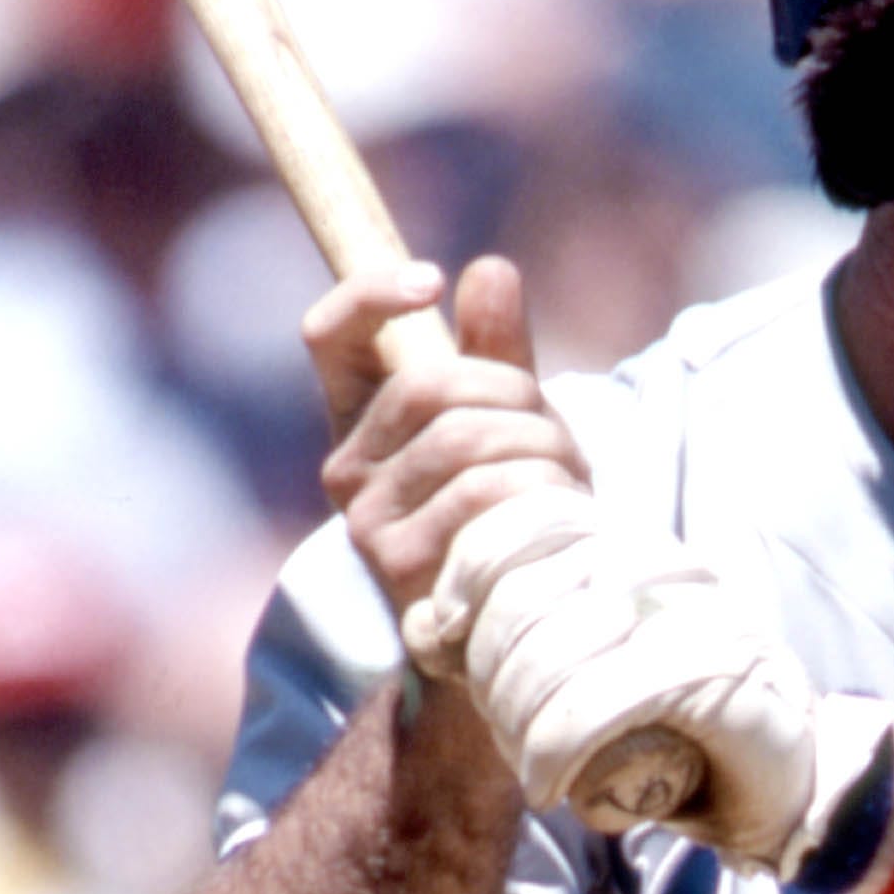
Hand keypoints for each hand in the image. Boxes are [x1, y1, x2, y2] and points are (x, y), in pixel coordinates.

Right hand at [306, 254, 589, 627]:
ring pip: (465, 439)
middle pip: (429, 384)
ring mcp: (367, 523)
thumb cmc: (507, 511)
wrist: (510, 624)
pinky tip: (557, 511)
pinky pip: (482, 495)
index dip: (370, 294)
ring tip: (565, 476)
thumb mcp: (506, 423)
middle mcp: (346, 470)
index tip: (432, 281)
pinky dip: (538, 489)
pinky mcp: (400, 568)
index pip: (328, 336)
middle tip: (552, 424)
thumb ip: (495, 350)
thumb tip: (490, 269)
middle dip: (512, 391)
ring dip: (539, 446)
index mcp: (360, 420)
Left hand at [407, 487, 893, 869]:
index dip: (469, 570)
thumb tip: (424, 626)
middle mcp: (662, 566)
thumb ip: (512, 637)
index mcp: (629, 548)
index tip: (446, 633)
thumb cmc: (667, 726)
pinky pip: (603, 699)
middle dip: (490, 671)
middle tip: (502, 730)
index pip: (527, 518)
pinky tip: (551, 785)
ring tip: (531, 768)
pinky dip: (557, 749)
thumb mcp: (578, 668)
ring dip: (520, 723)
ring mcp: (695, 614)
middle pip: (526, 593)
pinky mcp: (718, 673)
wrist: (781, 779)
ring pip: (556, 650)